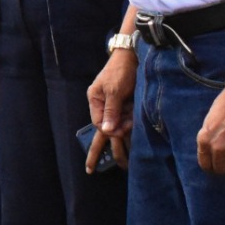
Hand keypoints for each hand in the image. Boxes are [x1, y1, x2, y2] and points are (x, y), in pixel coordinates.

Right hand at [86, 47, 135, 171]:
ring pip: (114, 130)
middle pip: (100, 133)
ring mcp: (114, 107)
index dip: (110, 130)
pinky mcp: (125, 105)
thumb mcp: (115, 90)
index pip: (99, 124)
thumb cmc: (121, 71)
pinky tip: (132, 146)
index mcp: (95, 101)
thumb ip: (111, 111)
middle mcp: (103, 106)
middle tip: (90, 169)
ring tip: (122, 163)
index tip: (121, 130)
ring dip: (120, 142)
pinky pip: (125, 123)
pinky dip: (129, 132)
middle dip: (96, 151)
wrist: (134, 55)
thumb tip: (106, 132)